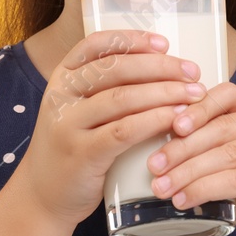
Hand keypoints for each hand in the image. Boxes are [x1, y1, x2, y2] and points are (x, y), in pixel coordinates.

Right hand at [16, 30, 206, 229]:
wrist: (42, 196)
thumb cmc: (73, 148)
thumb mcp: (78, 110)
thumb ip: (107, 89)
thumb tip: (162, 67)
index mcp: (63, 77)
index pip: (97, 45)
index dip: (133, 40)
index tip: (164, 44)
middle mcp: (62, 95)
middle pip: (117, 68)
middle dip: (161, 67)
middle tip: (192, 73)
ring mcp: (68, 124)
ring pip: (123, 98)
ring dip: (165, 93)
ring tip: (193, 95)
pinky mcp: (82, 154)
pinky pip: (124, 131)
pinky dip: (154, 121)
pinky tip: (175, 118)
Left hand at [146, 82, 235, 235]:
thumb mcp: (234, 163)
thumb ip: (211, 146)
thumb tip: (163, 146)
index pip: (228, 96)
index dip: (197, 108)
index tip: (172, 126)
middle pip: (222, 128)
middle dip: (182, 148)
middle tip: (155, 166)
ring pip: (226, 155)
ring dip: (188, 172)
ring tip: (163, 186)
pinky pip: (235, 180)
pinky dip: (204, 189)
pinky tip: (185, 199)